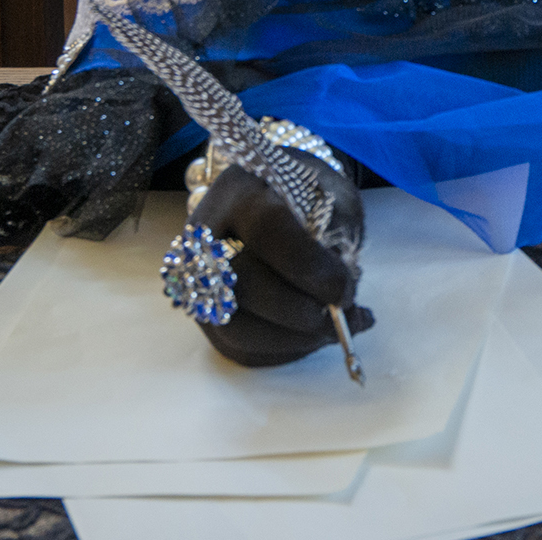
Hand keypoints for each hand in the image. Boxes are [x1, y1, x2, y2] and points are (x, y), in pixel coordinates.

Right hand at [190, 153, 372, 367]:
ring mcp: (195, 279)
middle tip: (344, 316)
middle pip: (245, 285)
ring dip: (293, 340)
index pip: (269, 231)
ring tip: (335, 331)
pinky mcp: (204, 312)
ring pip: (235, 328)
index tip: (346, 291)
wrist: (273, 198)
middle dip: (302, 313)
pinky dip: (282, 350)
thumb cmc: (307, 197)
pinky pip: (239, 348)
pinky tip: (314, 337)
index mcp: (240, 190)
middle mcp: (204, 235)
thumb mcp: (332, 200)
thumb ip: (338, 241)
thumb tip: (341, 299)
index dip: (311, 268)